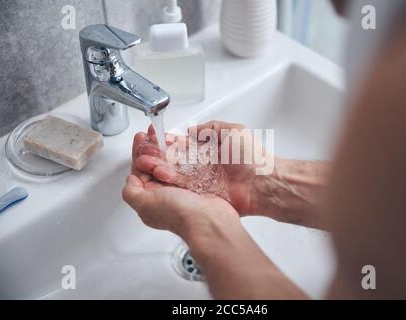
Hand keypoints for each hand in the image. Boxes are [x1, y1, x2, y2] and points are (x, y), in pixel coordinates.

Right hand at [135, 121, 328, 226]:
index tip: (154, 135)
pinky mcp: (201, 194)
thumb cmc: (253, 157)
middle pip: (175, 158)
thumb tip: (191, 130)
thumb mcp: (233, 130)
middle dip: (158, 153)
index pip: (183, 143)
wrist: (263, 183)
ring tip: (143, 160)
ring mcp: (201, 180)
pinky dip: (168, 180)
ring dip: (159, 166)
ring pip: (174, 172)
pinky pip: (181, 186)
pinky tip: (156, 174)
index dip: (168, 140)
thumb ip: (210, 128)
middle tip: (143, 149)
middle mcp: (202, 165)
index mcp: (209, 149)